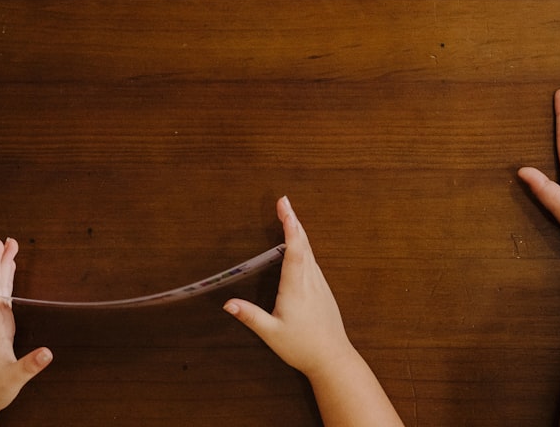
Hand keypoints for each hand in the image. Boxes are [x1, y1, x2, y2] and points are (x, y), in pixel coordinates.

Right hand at [223, 197, 354, 378]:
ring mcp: (319, 283)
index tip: (285, 207)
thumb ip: (250, 316)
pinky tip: (299, 245)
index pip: (294, 250)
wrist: (332, 358)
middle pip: (303, 243)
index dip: (290, 226)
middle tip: (283, 201)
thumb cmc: (302, 346)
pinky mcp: (322, 288)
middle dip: (293, 220)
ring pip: (310, 251)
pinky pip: (313, 261)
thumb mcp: (271, 333)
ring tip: (289, 216)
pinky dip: (304, 246)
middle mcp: (310, 280)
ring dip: (299, 232)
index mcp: (296, 287)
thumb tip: (228, 303)